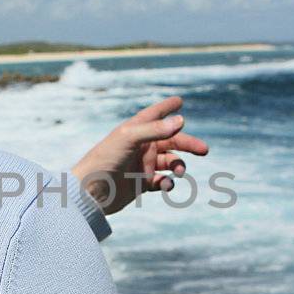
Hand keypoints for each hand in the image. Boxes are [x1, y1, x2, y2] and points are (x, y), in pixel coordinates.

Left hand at [70, 96, 208, 215]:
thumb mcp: (128, 138)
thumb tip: (181, 120)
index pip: (154, 115)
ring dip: (179, 165)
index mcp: (135, 131)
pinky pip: (163, 181)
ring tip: (179, 171)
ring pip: (170, 162)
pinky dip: (168, 182)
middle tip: (204, 150)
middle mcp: (140, 146)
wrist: (90, 192)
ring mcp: (142, 165)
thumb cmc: (104, 159)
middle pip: (171, 140)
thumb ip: (155, 129)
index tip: (180, 100)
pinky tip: (165, 184)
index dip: (167, 107)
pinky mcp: (141, 184)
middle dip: (188, 144)